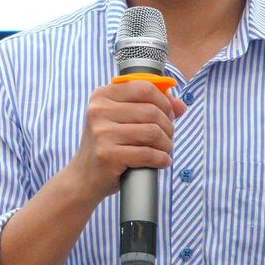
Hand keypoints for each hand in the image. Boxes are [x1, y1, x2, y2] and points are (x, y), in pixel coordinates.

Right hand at [63, 80, 187, 204]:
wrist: (84, 176)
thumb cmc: (108, 145)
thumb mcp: (122, 119)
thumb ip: (150, 106)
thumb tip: (180, 105)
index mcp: (102, 96)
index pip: (143, 88)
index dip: (163, 101)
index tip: (168, 114)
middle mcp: (99, 110)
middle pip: (151, 111)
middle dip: (168, 126)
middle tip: (167, 137)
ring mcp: (102, 133)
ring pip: (152, 132)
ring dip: (166, 144)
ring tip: (164, 150)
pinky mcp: (108, 155)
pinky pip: (148, 154)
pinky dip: (161, 159)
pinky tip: (161, 161)